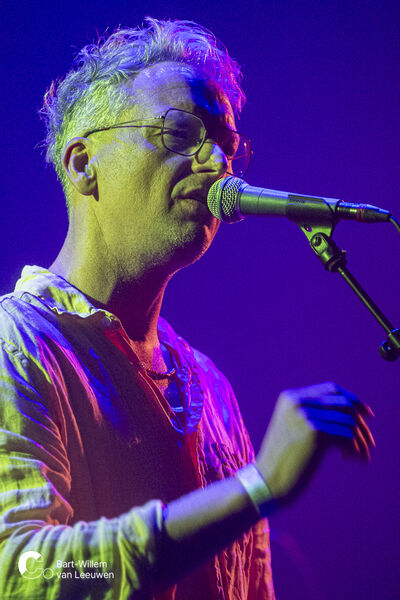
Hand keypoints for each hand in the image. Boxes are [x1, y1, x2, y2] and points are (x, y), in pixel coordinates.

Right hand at [255, 382, 374, 500]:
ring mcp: (305, 415)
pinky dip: (354, 448)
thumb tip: (354, 412)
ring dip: (359, 440)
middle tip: (369, 443)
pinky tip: (349, 459)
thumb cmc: (284, 460)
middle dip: (361, 422)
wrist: (267, 482)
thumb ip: (316, 415)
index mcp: (290, 398)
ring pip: (348, 420)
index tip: (367, 414)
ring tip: (359, 456)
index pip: (331, 389)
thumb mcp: (295, 430)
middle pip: (344, 402)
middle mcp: (296, 402)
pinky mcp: (314, 432)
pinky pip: (347, 435)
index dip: (353, 399)